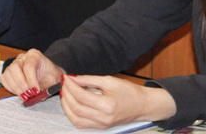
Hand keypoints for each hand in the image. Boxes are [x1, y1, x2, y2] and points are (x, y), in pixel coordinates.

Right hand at [0, 49, 63, 97]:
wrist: (48, 75)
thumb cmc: (50, 75)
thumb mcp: (54, 80)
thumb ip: (49, 87)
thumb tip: (40, 96)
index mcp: (34, 55)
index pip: (29, 66)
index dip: (31, 80)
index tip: (36, 91)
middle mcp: (23, 57)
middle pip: (15, 67)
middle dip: (21, 84)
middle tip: (29, 95)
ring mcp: (14, 64)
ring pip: (8, 73)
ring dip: (16, 88)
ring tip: (25, 96)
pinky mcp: (9, 72)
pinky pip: (4, 79)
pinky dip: (10, 88)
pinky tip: (19, 93)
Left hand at [60, 74, 175, 128]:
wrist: (142, 105)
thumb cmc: (129, 91)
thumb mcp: (109, 81)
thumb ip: (89, 80)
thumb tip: (74, 78)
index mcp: (107, 105)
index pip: (81, 96)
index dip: (71, 86)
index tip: (66, 77)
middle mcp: (103, 118)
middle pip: (76, 108)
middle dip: (66, 94)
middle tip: (63, 84)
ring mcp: (101, 125)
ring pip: (75, 119)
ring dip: (66, 106)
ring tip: (64, 93)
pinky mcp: (100, 127)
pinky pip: (81, 124)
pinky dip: (72, 114)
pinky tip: (70, 104)